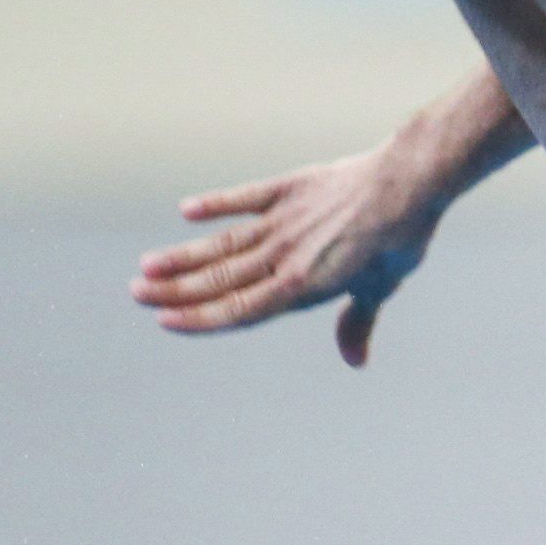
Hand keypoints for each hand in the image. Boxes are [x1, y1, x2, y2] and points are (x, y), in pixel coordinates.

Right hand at [131, 133, 455, 366]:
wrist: (408, 183)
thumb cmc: (399, 240)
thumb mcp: (380, 287)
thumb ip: (357, 322)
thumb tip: (355, 361)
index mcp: (303, 286)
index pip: (239, 309)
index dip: (200, 317)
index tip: (164, 320)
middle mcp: (284, 255)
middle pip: (220, 278)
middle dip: (176, 289)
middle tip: (137, 293)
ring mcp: (283, 220)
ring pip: (223, 243)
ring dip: (184, 256)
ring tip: (148, 264)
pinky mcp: (289, 188)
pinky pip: (246, 197)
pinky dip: (216, 203)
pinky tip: (187, 211)